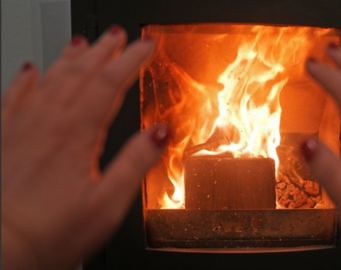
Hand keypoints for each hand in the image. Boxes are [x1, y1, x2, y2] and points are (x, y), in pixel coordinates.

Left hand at [1, 26, 167, 269]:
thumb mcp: (108, 203)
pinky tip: (30, 69)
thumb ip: (136, 162)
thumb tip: (161, 131)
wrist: (1, 249)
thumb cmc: (51, 232)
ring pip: (49, 79)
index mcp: (75, 134)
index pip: (109, 82)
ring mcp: (22, 128)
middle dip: (103, 50)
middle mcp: (47, 123)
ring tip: (82, 42)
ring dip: (69, 57)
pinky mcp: (5, 139)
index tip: (146, 45)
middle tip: (118, 34)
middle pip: (80, 73)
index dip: (131, 59)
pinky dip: (24, 79)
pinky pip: (14, 97)